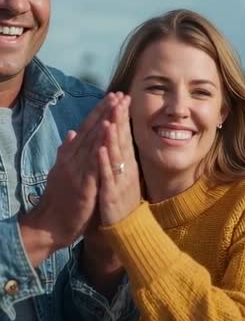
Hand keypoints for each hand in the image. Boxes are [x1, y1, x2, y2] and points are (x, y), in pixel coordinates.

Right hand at [19, 93, 121, 266]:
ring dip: (105, 124)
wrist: (50, 225)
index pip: (87, 129)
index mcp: (71, 156)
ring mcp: (77, 171)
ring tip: (116, 108)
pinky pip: (93, 165)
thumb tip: (71, 133)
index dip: (100, 112)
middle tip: (119, 95)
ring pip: (93, 143)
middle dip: (106, 112)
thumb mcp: (63, 171)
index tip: (112, 97)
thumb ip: (67, 152)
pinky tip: (106, 138)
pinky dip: (99, 151)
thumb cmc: (60, 198)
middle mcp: (73, 159)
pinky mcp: (83, 186)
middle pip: (92, 131)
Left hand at [98, 94, 140, 225]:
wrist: (127, 230)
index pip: (123, 134)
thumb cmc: (122, 200)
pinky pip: (107, 177)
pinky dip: (104, 163)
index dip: (122, 115)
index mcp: (126, 162)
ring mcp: (120, 181)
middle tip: (119, 98)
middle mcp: (126, 168)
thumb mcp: (121, 174)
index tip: (121, 96)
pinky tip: (100, 150)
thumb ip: (117, 155)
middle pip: (122, 139)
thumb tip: (114, 135)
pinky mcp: (111, 195)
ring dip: (112, 136)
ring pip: (116, 155)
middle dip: (120, 118)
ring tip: (110, 118)